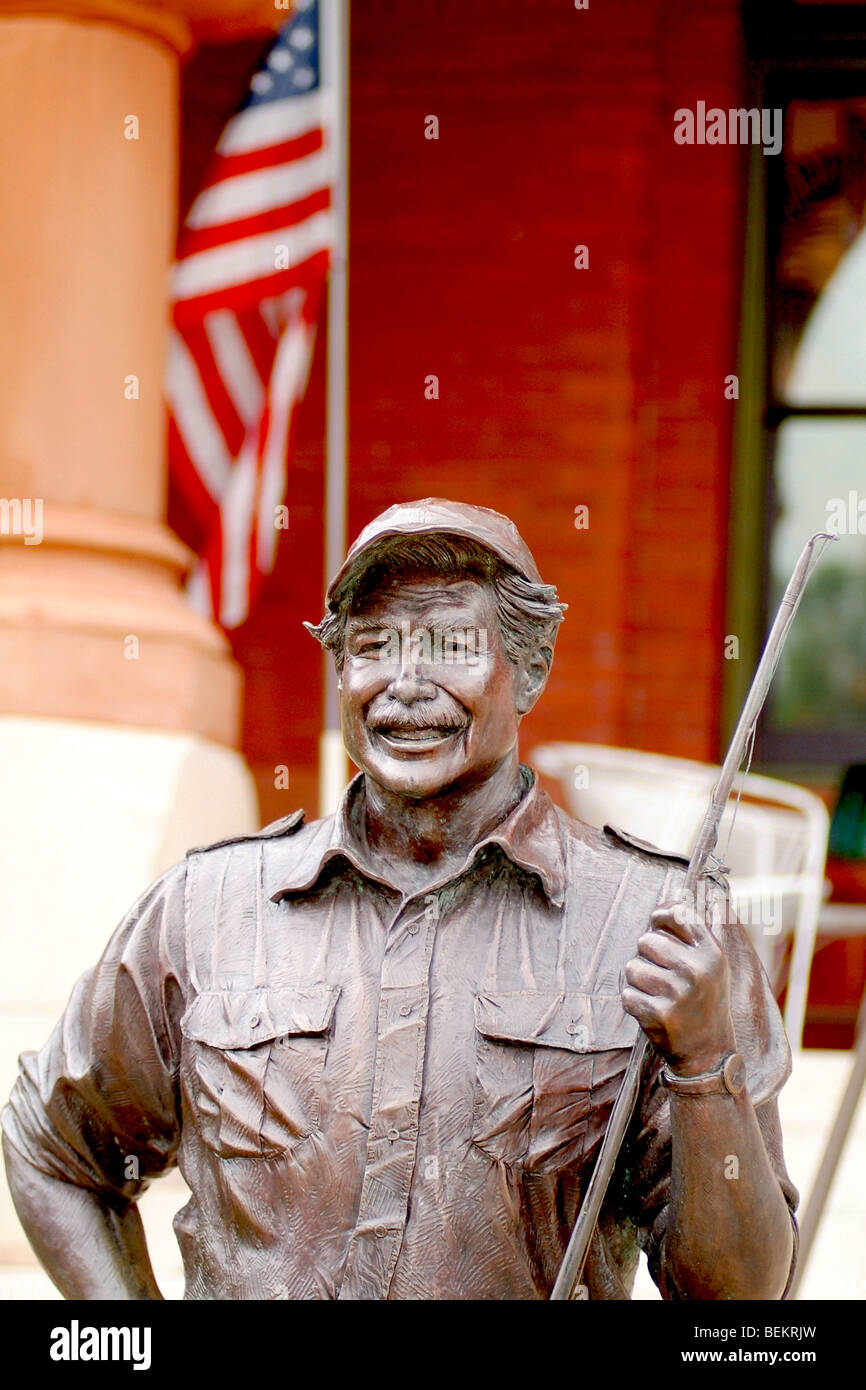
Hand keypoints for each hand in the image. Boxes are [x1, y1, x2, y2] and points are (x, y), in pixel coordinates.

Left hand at [621, 893, 735, 1074]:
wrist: (709, 1053)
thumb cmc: (704, 1000)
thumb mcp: (712, 964)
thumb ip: (691, 936)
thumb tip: (664, 907)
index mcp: (711, 952)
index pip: (678, 914)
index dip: (660, 916)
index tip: (655, 923)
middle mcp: (697, 969)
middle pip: (646, 941)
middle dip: (646, 956)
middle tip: (661, 975)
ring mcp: (678, 993)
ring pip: (632, 967)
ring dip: (638, 981)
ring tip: (657, 994)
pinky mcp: (660, 1014)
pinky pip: (627, 995)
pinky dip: (634, 1003)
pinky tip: (652, 1011)